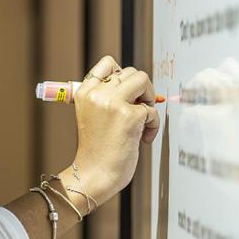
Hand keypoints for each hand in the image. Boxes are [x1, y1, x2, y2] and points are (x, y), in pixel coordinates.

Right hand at [69, 55, 159, 200]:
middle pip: (131, 72)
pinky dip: (153, 126)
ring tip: (142, 120)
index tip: (127, 94)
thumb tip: (139, 86)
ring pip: (144, 80)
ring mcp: (113, 103)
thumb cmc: (97, 149)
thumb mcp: (92, 115)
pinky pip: (153, 110)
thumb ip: (108, 97)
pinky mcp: (130, 116)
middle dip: (140, 90)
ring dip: (149, 100)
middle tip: (138, 110)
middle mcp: (97, 94)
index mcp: (85, 92)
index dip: (123, 75)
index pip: (108, 64)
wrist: (94, 174)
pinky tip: (143, 139)